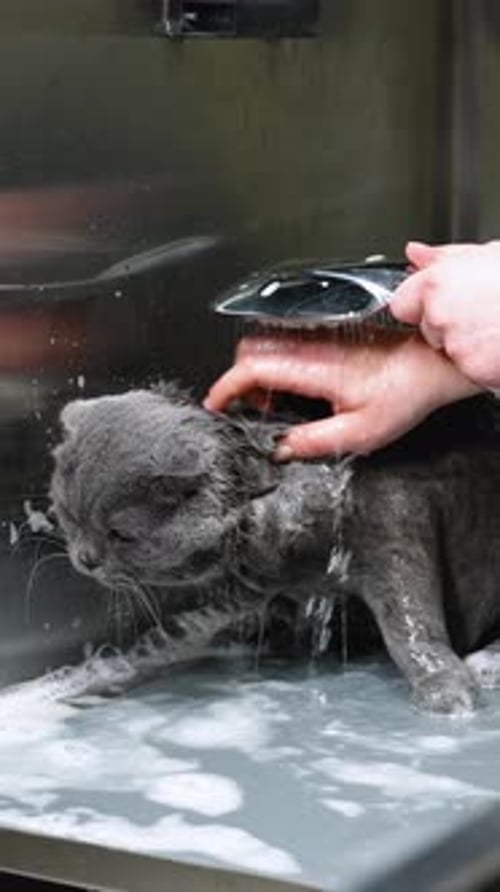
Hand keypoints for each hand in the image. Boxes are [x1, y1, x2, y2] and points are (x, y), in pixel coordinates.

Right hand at [204, 329, 479, 458]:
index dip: (226, 386)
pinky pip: (283, 342)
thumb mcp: (359, 432)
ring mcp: (316, 338)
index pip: (253, 368)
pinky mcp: (323, 336)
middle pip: (250, 350)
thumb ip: (313, 441)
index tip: (216, 405)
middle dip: (238, 381)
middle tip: (251, 410)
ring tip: (272, 402)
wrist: (426, 366)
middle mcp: (311, 346)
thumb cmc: (401, 394)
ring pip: (264, 343)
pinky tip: (291, 387)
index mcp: (314, 367)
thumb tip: (279, 449)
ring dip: (256, 372)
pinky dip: (273, 364)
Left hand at [392, 240, 499, 389]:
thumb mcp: (487, 253)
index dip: (421, 306)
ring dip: (470, 347)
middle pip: (428, 331)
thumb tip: (417, 254)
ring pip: (451, 353)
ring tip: (498, 327)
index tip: (441, 303)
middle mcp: (441, 315)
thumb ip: (445, 257)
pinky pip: (473, 371)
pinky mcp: (474, 370)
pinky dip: (487, 364)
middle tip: (484, 315)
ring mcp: (456, 346)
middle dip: (449, 327)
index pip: (402, 304)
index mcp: (438, 283)